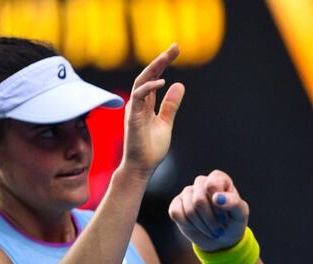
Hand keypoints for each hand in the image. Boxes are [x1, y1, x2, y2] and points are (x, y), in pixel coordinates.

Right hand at [122, 43, 184, 176]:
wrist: (142, 167)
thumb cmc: (151, 148)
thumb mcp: (166, 123)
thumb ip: (170, 105)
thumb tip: (179, 85)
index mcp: (145, 103)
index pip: (154, 78)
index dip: (163, 63)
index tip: (175, 50)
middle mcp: (138, 103)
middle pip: (148, 75)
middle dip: (161, 60)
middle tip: (175, 47)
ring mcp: (134, 109)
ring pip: (141, 81)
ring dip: (154, 68)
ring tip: (167, 56)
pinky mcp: (133, 117)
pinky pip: (138, 96)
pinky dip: (149, 88)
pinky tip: (162, 82)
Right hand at [168, 170, 249, 251]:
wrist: (222, 238)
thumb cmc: (233, 222)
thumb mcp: (241, 214)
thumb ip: (234, 202)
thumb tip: (217, 198)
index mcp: (219, 178)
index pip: (212, 185)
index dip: (218, 205)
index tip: (225, 217)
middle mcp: (201, 182)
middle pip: (199, 200)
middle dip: (210, 220)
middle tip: (220, 229)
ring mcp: (187, 192)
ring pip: (189, 210)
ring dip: (203, 226)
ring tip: (212, 230)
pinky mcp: (176, 204)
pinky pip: (176, 214)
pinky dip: (189, 226)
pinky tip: (197, 227)